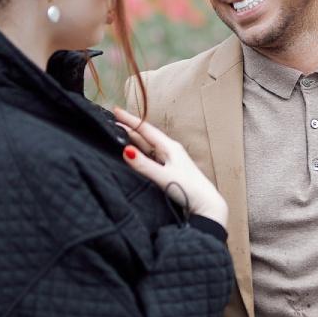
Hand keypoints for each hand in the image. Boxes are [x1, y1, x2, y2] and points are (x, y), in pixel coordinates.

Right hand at [112, 106, 228, 227]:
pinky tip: (132, 155)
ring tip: (117, 134)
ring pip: (147, 147)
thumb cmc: (189, 190)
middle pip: (145, 136)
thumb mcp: (164, 176)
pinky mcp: (168, 171)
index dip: (130, 120)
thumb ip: (144, 165)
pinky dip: (138, 153)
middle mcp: (169, 151)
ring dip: (133, 140)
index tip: (116, 111)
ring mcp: (169, 161)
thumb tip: (126, 150)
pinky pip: (150, 157)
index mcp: (170, 147)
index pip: (146, 129)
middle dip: (129, 128)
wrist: (206, 205)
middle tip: (111, 121)